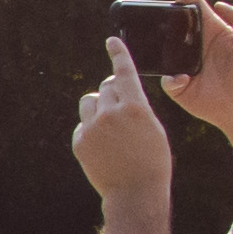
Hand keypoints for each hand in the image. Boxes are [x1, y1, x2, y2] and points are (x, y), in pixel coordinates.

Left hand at [71, 42, 175, 212]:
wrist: (135, 192)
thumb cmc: (152, 159)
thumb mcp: (152, 127)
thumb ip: (133, 105)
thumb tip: (111, 90)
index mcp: (136, 107)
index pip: (124, 72)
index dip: (118, 54)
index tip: (111, 41)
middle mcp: (112, 113)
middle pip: (106, 87)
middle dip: (113, 94)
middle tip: (122, 111)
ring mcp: (93, 128)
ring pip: (90, 102)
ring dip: (99, 107)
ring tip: (111, 127)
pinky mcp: (80, 141)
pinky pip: (84, 124)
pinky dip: (92, 129)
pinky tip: (104, 146)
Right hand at [167, 0, 232, 167]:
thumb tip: (220, 3)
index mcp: (211, 31)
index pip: (195, 10)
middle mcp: (194, 46)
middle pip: (173, 27)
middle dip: (165, 20)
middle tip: (164, 18)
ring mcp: (184, 65)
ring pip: (163, 52)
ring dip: (161, 48)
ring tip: (167, 49)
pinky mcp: (179, 86)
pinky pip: (166, 79)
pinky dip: (171, 79)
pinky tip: (184, 79)